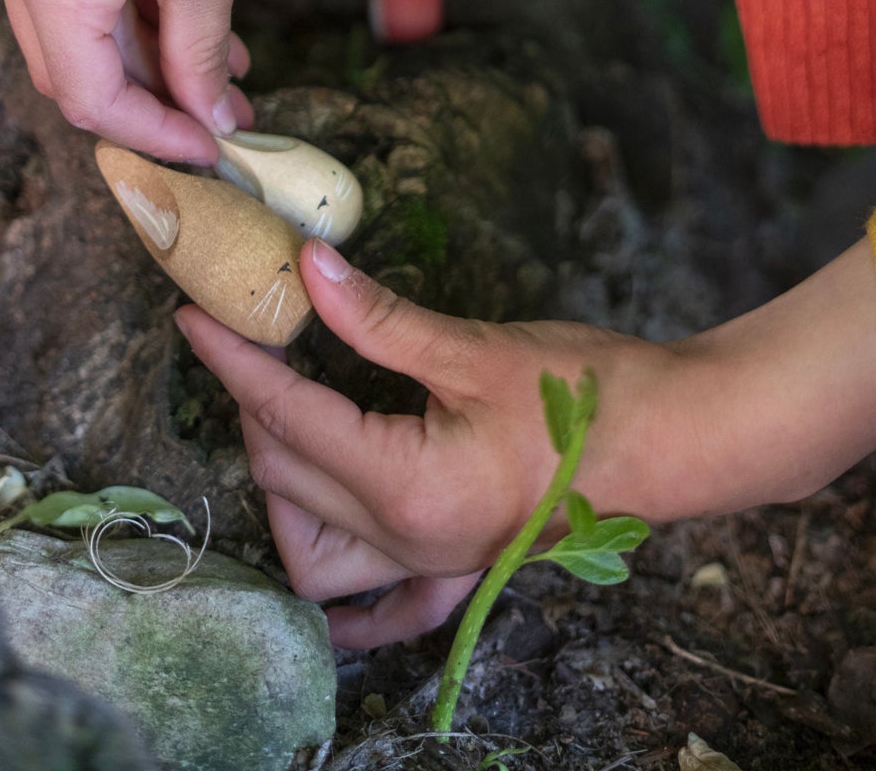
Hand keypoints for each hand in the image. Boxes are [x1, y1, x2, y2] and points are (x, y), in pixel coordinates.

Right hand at [0, 0, 329, 161]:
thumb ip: (199, 56)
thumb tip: (210, 119)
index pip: (89, 94)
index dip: (154, 133)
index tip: (213, 148)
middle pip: (68, 66)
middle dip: (146, 100)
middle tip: (217, 119)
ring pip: (73, 27)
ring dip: (142, 56)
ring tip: (223, 71)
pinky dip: (128, 10)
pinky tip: (193, 23)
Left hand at [177, 235, 875, 646]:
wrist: (679, 441)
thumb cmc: (588, 392)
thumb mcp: (475, 346)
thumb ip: (379, 318)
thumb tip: (305, 267)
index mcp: (406, 487)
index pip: (287, 417)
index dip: (232, 359)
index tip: (195, 310)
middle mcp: (408, 543)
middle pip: (287, 478)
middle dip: (252, 406)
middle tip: (249, 336)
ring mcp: (434, 565)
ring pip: (315, 554)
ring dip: (282, 491)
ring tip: (285, 419)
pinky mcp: (461, 566)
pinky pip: (382, 609)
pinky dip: (344, 603)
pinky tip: (326, 578)